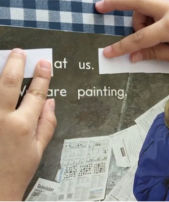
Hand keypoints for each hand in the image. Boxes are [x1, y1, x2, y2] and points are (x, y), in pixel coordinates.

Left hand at [0, 49, 55, 199]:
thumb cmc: (15, 172)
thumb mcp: (38, 150)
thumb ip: (46, 124)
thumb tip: (52, 102)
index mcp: (22, 126)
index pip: (36, 94)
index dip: (42, 77)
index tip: (44, 64)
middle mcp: (2, 119)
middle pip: (8, 83)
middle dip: (16, 65)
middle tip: (19, 53)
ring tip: (3, 60)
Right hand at [95, 0, 168, 63]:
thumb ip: (153, 53)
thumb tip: (132, 57)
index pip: (140, 37)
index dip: (122, 47)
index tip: (107, 52)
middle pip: (136, 1)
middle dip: (116, 2)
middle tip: (99, 6)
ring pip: (143, 6)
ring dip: (139, 19)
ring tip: (153, 36)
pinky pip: (151, 6)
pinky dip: (147, 15)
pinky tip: (156, 27)